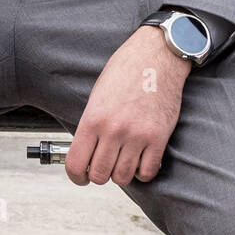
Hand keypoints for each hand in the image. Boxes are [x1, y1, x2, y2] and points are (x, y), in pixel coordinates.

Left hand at [64, 26, 190, 187]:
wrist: (156, 57)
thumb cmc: (126, 71)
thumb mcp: (97, 96)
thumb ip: (91, 125)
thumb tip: (86, 152)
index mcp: (93, 119)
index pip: (76, 164)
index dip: (76, 176)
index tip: (81, 177)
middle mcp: (114, 130)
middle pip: (100, 175)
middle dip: (99, 175)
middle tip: (104, 166)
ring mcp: (137, 136)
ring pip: (122, 177)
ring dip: (121, 174)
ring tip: (122, 161)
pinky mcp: (158, 138)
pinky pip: (147, 171)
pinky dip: (142, 172)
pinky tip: (140, 161)